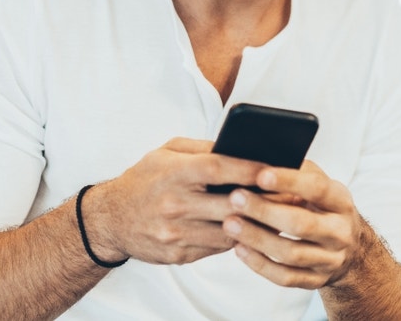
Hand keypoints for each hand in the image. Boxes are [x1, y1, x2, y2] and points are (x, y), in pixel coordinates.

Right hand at [84, 138, 268, 264]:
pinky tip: (249, 228)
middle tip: (289, 194)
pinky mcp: (179, 254)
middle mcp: (174, 204)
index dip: (250, 168)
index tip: (275, 167)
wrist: (111, 220)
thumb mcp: (166, 152)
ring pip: (230, 231)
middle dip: (263, 199)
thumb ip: (202, 148)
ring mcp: (176, 233)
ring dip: (254, 223)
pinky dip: (236, 237)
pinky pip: (218, 247)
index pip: (219, 168)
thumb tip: (238, 146)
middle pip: (230, 204)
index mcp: (173, 173)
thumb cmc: (144, 179)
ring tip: (276, 214)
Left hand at [221, 161, 362, 288]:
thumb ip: (297, 171)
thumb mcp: (319, 184)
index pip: (317, 189)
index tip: (259, 174)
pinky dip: (260, 264)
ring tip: (229, 224)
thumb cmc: (322, 206)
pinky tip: (239, 249)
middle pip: (302, 224)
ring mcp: (330, 260)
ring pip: (291, 254)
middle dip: (265, 211)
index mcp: (341, 201)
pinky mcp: (316, 281)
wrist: (351, 248)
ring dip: (257, 238)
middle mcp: (340, 232)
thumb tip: (258, 156)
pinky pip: (286, 277)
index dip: (288, 181)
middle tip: (234, 198)